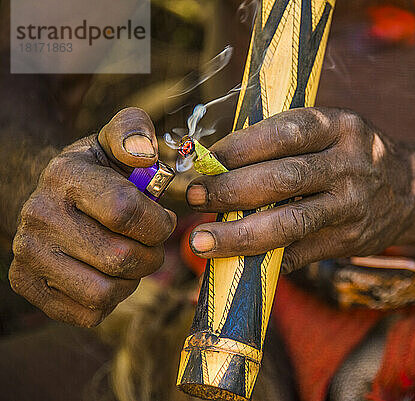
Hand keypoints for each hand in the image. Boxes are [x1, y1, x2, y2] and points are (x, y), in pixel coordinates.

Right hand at [9, 108, 176, 326]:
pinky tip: (108, 275)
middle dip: (151, 255)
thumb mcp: (114, 141)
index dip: (158, 223)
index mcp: (65, 177)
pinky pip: (86, 314)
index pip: (126, 213)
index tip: (163, 220)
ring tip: (131, 259)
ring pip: (104, 293)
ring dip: (131, 281)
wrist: (53, 196)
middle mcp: (38, 216)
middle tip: (151, 244)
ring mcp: (28, 253)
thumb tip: (144, 152)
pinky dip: (110, 301)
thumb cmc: (98, 172)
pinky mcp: (26, 284)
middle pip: (120, 258)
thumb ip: (134, 132)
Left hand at [187, 108, 410, 272]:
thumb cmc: (352, 155)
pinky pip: (300, 252)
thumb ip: (285, 143)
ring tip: (201, 241)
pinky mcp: (350, 240)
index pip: (283, 133)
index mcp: (339, 127)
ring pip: (288, 224)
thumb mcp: (331, 132)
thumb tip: (218, 165)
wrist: (411, 190)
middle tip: (193, 198)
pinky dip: (264, 257)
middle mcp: (348, 164)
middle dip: (229, 190)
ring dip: (239, 235)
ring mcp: (351, 206)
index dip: (238, 147)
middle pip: (281, 179)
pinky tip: (238, 259)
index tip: (206, 159)